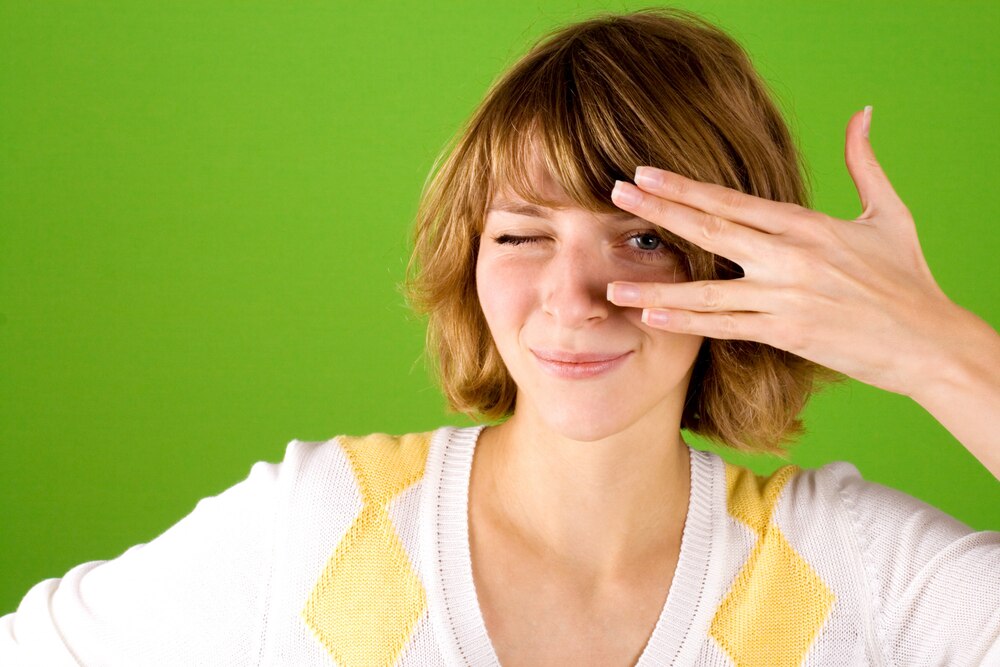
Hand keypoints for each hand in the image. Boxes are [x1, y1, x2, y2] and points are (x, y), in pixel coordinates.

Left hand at [606, 107, 970, 398]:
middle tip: (614, 195)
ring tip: (613, 287)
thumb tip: (863, 113)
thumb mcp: (889, 214)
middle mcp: (792, 256)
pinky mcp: (788, 333)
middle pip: (712, 229)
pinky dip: (687, 322)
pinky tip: (653, 317)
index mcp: (808, 224)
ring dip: (656, 287)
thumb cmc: (908, 278)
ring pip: (708, 290)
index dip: (685, 187)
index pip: (733, 200)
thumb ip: (865, 164)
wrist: (928, 341)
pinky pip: (726, 326)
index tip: (646, 174)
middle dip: (659, 212)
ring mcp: (787, 297)